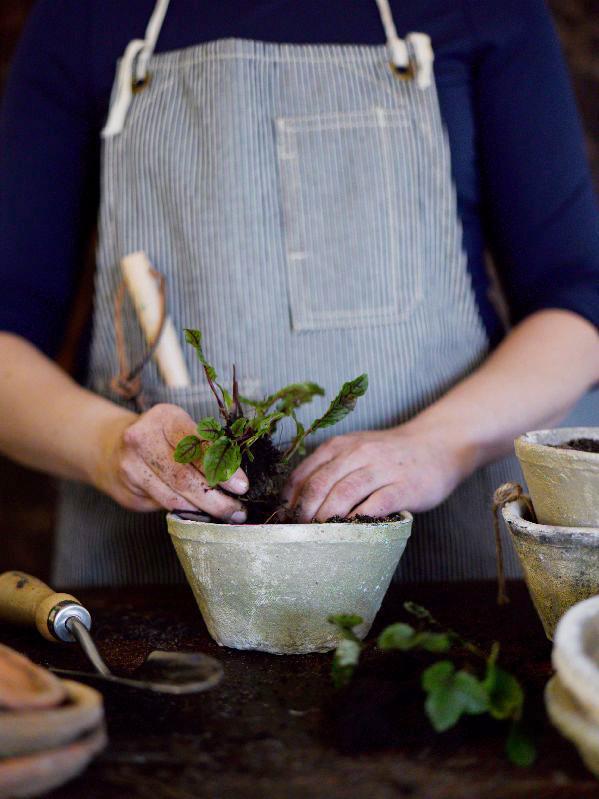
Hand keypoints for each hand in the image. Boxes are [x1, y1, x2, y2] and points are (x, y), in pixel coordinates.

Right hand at [93, 404, 247, 520]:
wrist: (110, 447)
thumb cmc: (159, 439)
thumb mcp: (180, 430)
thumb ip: (204, 449)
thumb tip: (237, 478)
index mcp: (165, 417)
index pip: (199, 445)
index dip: (223, 469)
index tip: (242, 487)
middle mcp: (143, 437)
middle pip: (186, 475)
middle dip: (216, 497)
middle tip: (237, 510)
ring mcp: (131, 463)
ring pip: (175, 494)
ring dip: (204, 508)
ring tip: (225, 514)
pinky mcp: (128, 486)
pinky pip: (164, 503)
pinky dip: (186, 510)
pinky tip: (199, 512)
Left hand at [282, 423, 473, 522]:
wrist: (437, 445)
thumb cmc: (390, 454)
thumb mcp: (356, 450)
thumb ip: (330, 468)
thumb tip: (296, 501)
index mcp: (341, 445)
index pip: (305, 473)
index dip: (290, 499)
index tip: (285, 519)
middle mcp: (358, 453)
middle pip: (320, 484)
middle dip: (305, 512)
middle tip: (300, 533)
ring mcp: (382, 469)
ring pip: (344, 493)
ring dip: (327, 518)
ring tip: (319, 536)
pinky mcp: (404, 487)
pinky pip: (376, 504)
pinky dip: (359, 519)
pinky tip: (350, 532)